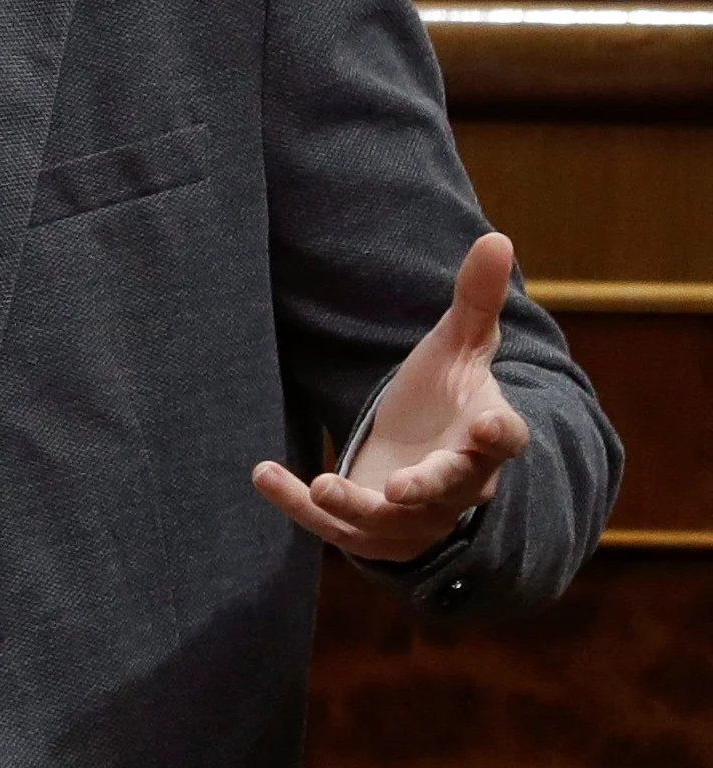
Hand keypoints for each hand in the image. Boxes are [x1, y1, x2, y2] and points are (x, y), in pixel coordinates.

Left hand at [254, 231, 530, 561]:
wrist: (421, 451)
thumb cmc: (446, 396)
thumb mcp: (459, 345)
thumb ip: (473, 300)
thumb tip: (496, 237)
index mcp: (485, 437)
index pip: (503, 440)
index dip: (496, 435)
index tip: (486, 425)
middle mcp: (458, 485)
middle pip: (449, 491)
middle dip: (426, 488)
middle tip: (401, 487)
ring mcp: (414, 516)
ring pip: (389, 522)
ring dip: (355, 508)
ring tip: (321, 487)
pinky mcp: (370, 530)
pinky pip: (334, 527)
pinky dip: (297, 504)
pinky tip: (263, 473)